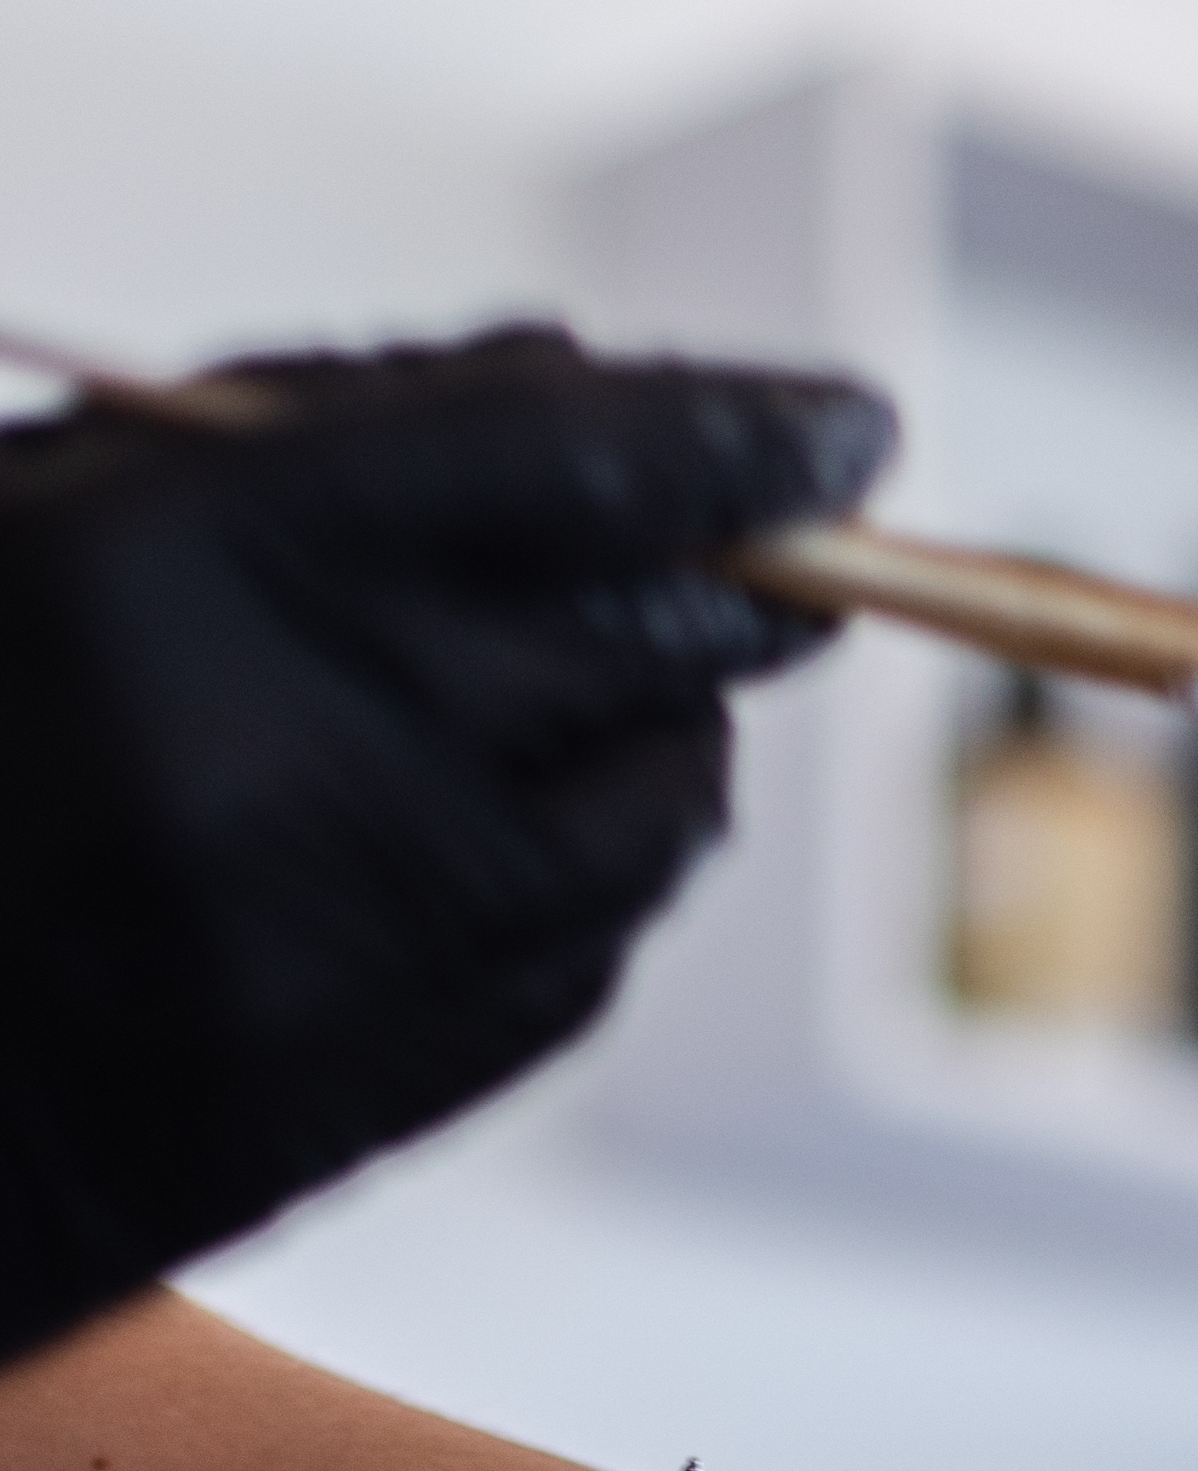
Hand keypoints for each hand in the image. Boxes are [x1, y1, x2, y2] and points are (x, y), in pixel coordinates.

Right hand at [0, 326, 894, 1360]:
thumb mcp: (55, 512)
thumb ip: (312, 433)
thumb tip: (590, 383)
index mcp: (169, 572)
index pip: (554, 466)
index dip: (733, 435)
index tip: (844, 425)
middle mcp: (285, 759)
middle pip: (653, 631)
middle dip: (738, 576)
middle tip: (770, 548)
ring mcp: (342, 946)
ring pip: (660, 803)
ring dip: (666, 727)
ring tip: (585, 689)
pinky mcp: (376, 1087)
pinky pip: (589, 948)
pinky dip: (590, 867)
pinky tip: (496, 828)